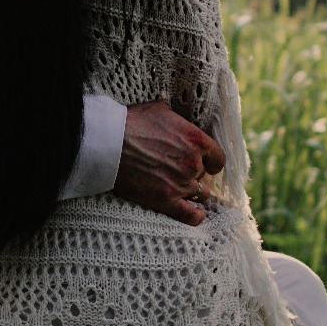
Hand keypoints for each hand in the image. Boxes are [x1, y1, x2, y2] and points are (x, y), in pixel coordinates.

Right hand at [112, 101, 224, 224]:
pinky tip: (196, 214)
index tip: (206, 163)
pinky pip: (191, 215)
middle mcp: (193, 163)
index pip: (218, 158)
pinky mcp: (166, 200)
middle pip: (204, 175)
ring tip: (180, 188)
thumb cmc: (131, 122)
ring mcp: (181, 183)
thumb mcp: (159, 109)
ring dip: (192, 191)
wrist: (108, 143)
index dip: (211, 161)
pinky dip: (196, 216)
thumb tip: (176, 116)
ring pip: (200, 193)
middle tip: (178, 170)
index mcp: (195, 140)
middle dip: (194, 173)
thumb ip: (175, 117)